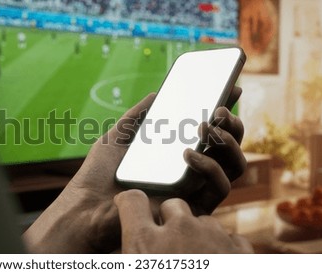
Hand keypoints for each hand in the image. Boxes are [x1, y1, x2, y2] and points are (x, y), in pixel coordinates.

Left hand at [24, 87, 245, 252]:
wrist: (87, 206)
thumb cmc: (100, 172)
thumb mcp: (119, 135)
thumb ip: (139, 114)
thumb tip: (158, 92)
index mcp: (176, 154)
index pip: (210, 132)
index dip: (224, 111)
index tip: (231, 87)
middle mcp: (190, 170)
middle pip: (229, 147)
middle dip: (232, 124)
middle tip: (219, 108)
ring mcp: (194, 188)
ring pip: (234, 165)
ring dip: (228, 141)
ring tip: (205, 125)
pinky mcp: (193, 207)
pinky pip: (220, 187)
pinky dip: (211, 166)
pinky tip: (187, 153)